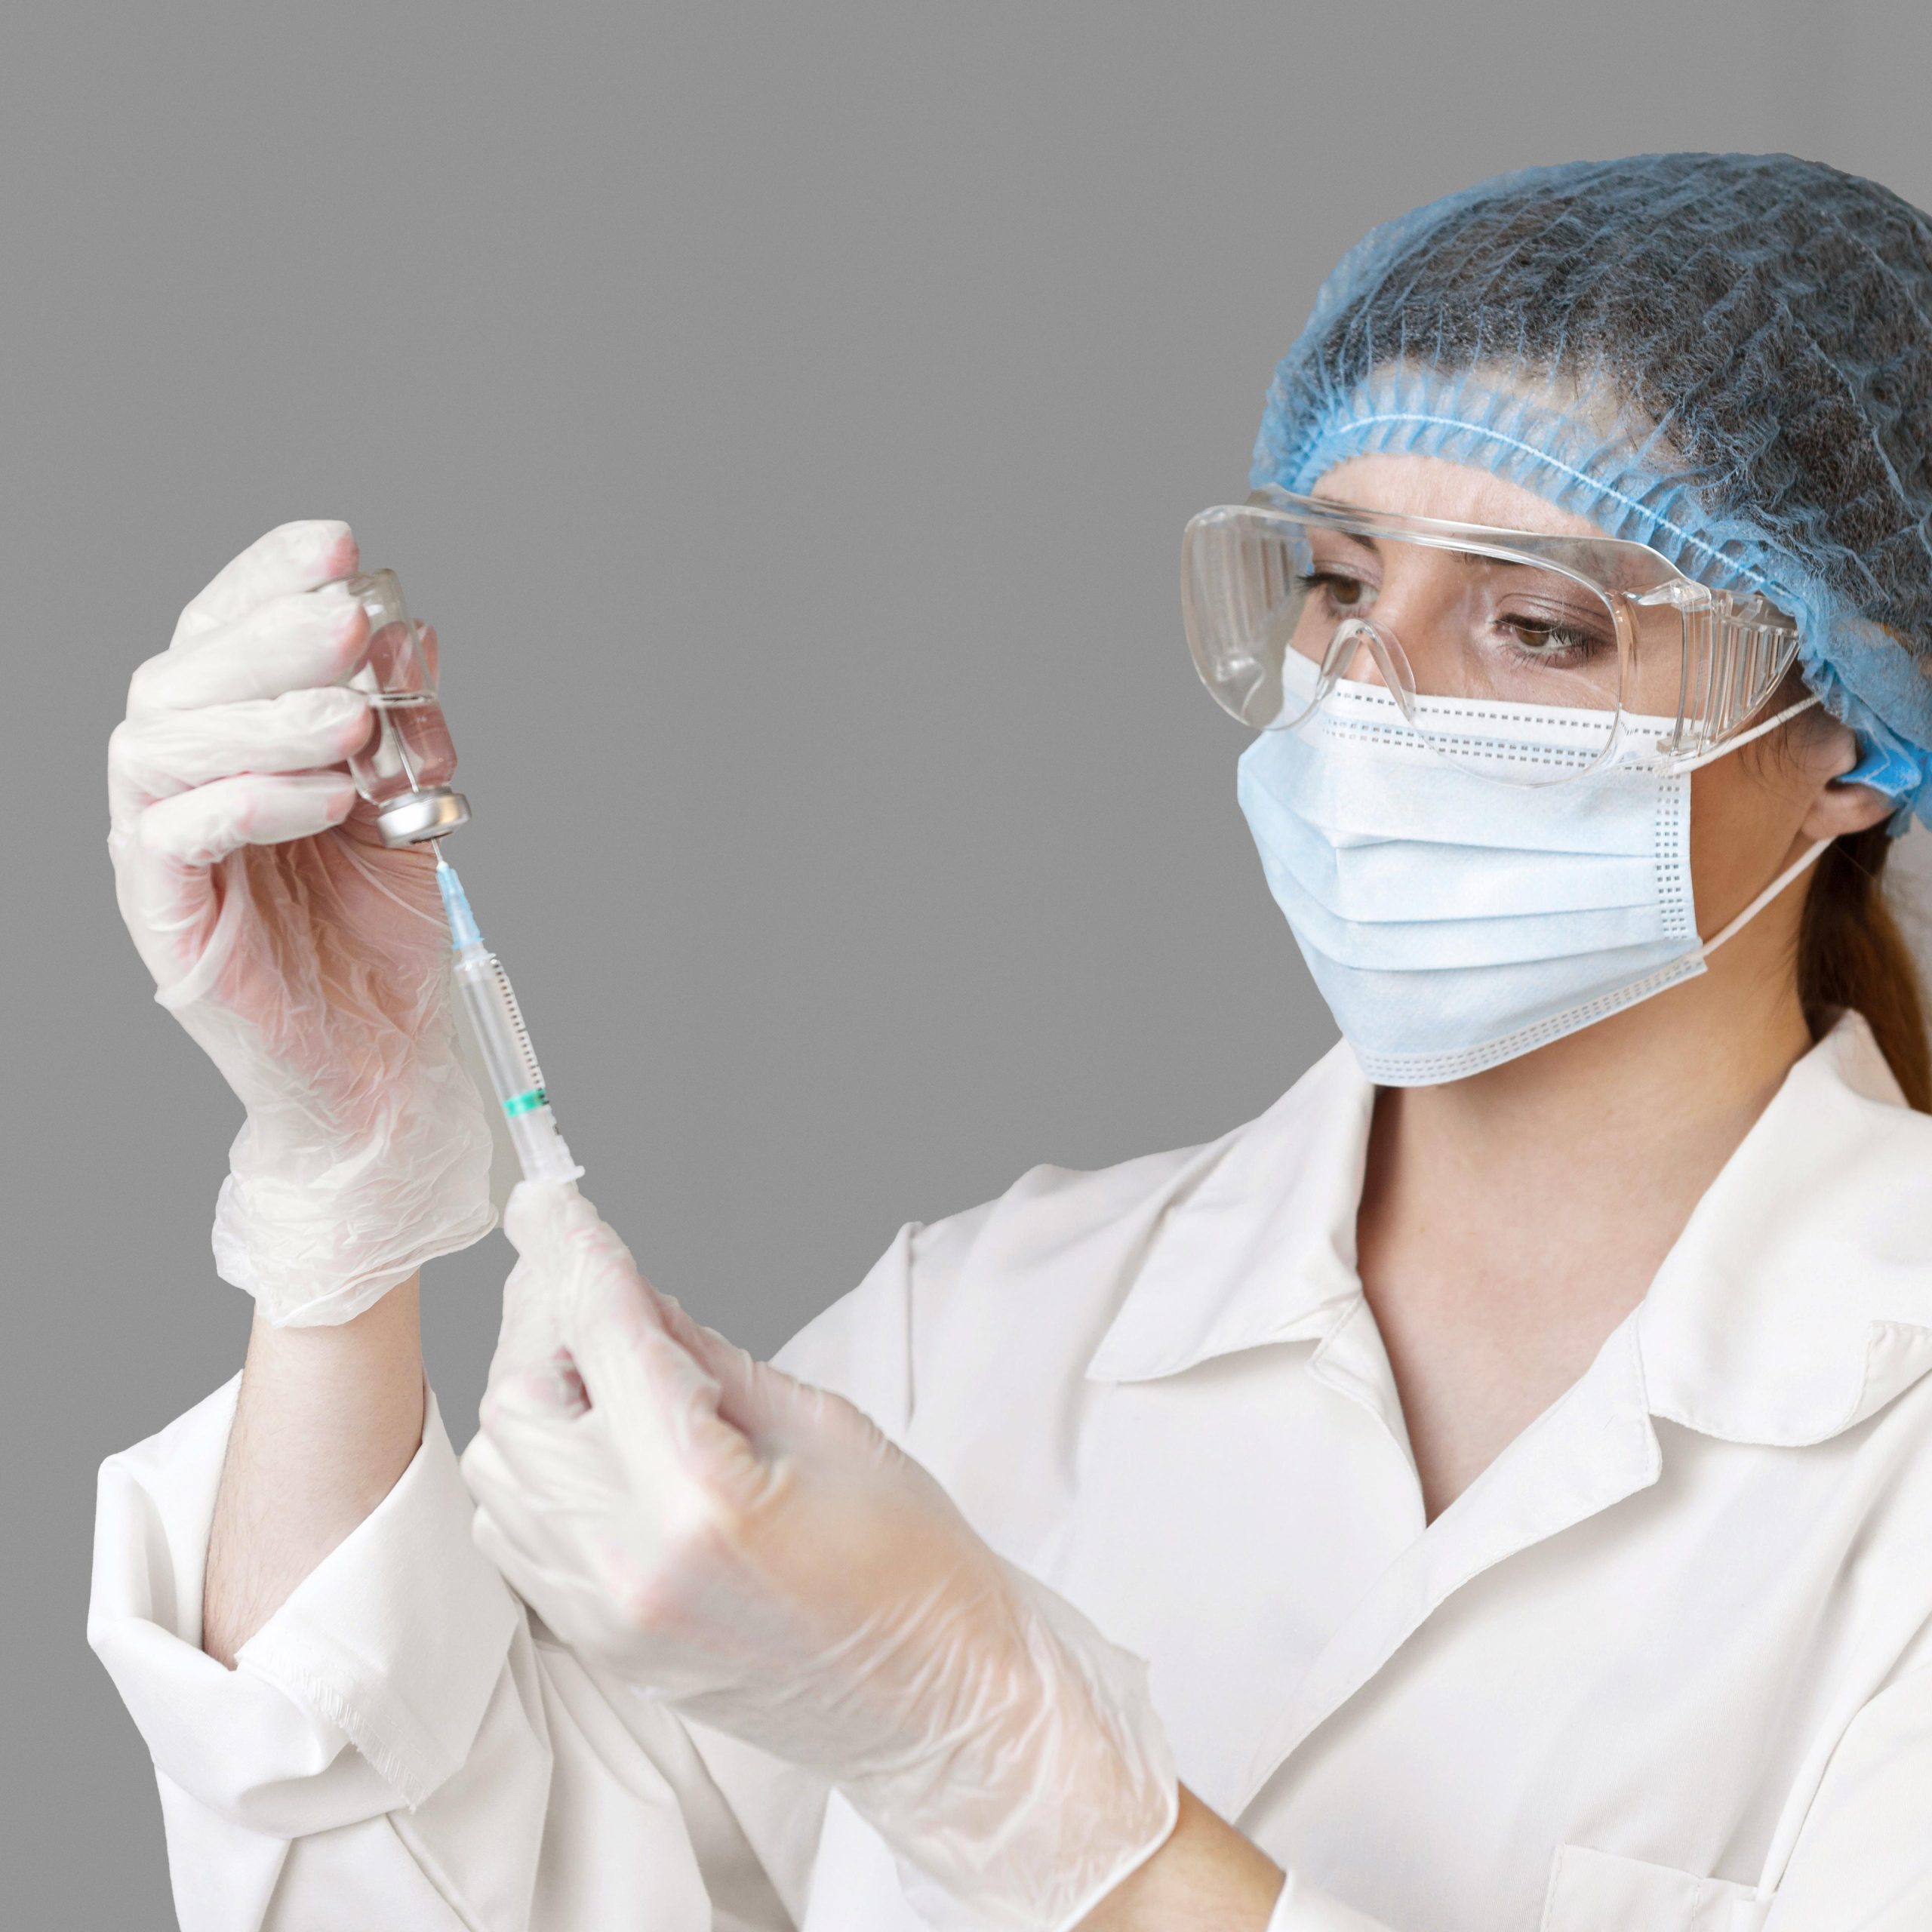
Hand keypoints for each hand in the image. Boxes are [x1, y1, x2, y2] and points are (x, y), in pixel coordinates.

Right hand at [108, 521, 492, 1325]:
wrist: (380, 1059)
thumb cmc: (380, 931)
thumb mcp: (406, 806)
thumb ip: (401, 726)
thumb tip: (409, 635)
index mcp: (230, 741)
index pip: (222, 631)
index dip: (268, 576)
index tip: (341, 543)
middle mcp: (180, 782)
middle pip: (181, 675)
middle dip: (268, 633)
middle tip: (352, 618)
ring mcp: (160, 850)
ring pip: (161, 745)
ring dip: (262, 716)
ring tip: (353, 718)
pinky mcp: (166, 919)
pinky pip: (174, 838)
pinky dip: (251, 802)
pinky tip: (326, 795)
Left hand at [463, 1184, 1177, 1931]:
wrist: (935, 1703)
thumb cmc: (910, 1560)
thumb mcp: (824, 1420)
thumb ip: (706, 1355)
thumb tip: (628, 1294)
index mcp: (702, 1496)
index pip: (606, 1336)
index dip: (573, 1250)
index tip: (547, 1197)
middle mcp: (629, 1560)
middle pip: (521, 1401)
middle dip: (549, 1322)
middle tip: (592, 1279)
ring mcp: (602, 1614)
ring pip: (501, 1468)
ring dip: (540, 1395)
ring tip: (611, 1366)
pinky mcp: (595, 1644)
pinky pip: (516, 1532)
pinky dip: (538, 1466)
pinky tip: (601, 1440)